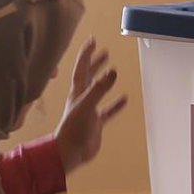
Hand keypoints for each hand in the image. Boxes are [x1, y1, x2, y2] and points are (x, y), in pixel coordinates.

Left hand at [54, 38, 127, 173]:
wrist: (70, 152)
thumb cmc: (73, 129)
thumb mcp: (87, 105)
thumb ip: (100, 88)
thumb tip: (113, 72)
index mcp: (77, 92)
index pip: (82, 68)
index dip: (87, 54)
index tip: (93, 40)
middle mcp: (82, 98)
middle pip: (89, 76)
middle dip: (95, 63)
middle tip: (104, 51)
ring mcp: (89, 110)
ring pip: (98, 91)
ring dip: (104, 80)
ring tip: (113, 71)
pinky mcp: (95, 122)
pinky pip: (107, 110)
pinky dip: (115, 104)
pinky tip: (123, 99)